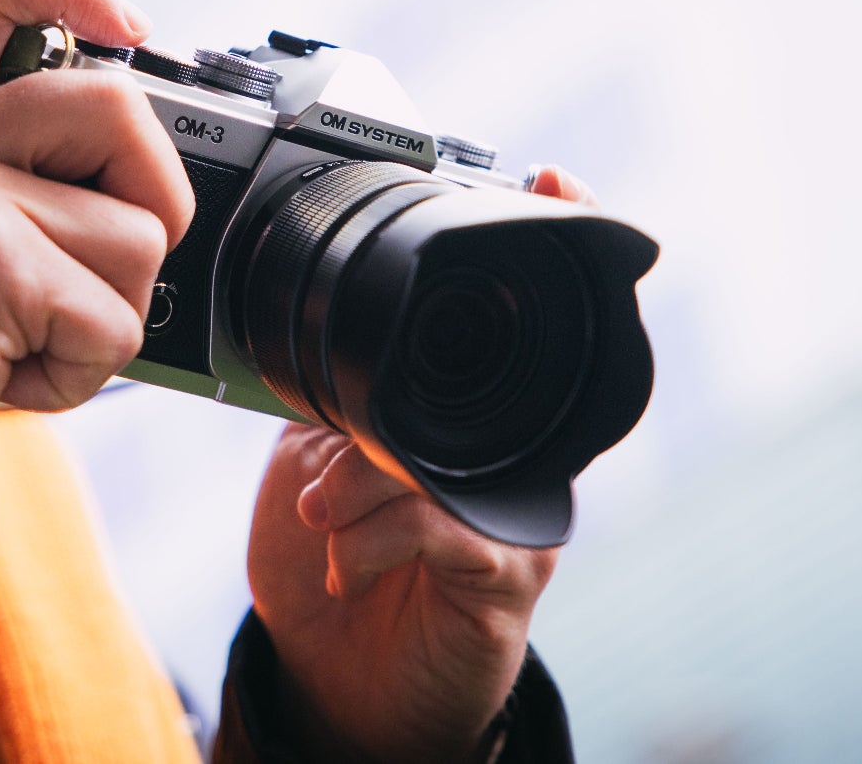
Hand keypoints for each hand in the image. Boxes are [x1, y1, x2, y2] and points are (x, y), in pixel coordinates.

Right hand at [0, 0, 193, 574]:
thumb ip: (14, 189)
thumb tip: (150, 191)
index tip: (131, 32)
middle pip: (117, 106)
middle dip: (154, 201)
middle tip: (99, 274)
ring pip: (137, 236)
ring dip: (102, 322)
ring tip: (11, 348)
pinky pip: (111, 321)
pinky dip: (75, 375)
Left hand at [244, 166, 594, 761]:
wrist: (334, 685)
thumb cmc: (331, 565)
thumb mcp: (314, 459)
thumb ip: (333, 395)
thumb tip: (310, 339)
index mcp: (467, 415)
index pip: (523, 320)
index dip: (552, 242)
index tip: (547, 177)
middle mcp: (510, 455)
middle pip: (515, 371)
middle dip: (461, 359)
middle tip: (373, 399)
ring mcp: (520, 514)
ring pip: (452, 452)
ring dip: (369, 478)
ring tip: (320, 508)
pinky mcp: (509, 574)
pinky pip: (444, 527)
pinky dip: (374, 534)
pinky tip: (341, 556)